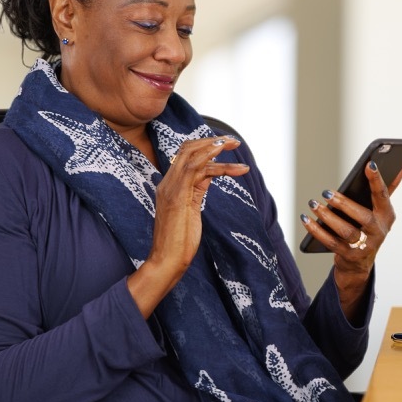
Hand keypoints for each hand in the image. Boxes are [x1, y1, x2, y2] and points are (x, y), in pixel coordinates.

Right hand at [127, 136, 249, 317]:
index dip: (204, 145)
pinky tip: (231, 163)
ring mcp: (171, 188)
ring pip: (193, 155)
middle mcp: (167, 182)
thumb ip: (196, 190)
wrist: (166, 260)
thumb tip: (209, 175)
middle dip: (212, 141)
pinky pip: (197, 169)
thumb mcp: (190, 209)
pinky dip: (215, 162)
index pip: (184, 155)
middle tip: (233, 141)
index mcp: (169, 185)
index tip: (223, 144)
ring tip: (234, 145)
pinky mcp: (179, 196)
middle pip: (187, 148)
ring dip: (216, 147)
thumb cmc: (179, 241)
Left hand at [300, 160, 401, 320]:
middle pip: (363, 217)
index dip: (377, 180)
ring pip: (346, 231)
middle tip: (326, 192)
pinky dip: (317, 230)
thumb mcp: (381, 209)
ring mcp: (364, 245)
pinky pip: (331, 242)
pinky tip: (306, 219)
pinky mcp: (349, 256)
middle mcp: (378, 231)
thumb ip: (391, 185)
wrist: (360, 263)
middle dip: (344, 203)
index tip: (370, 164)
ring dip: (328, 217)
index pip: (382, 195)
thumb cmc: (370, 227)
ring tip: (314, 204)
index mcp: (387, 215)